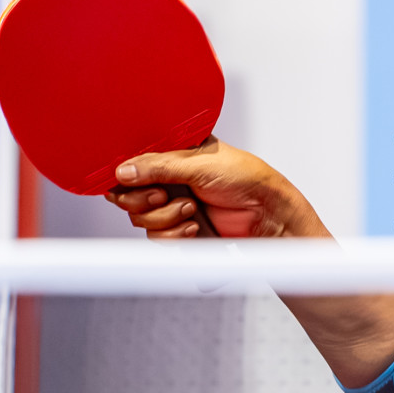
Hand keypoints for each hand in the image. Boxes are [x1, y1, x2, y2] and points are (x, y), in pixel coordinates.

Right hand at [104, 137, 327, 238]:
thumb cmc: (247, 178)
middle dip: (143, 200)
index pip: (132, 163)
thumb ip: (160, 166)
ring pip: (140, 219)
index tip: (128, 181)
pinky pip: (158, 238)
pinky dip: (175, 235)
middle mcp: (169, 179)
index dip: (125, 175)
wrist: (268, 215)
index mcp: (173, 154)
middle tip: (162, 196)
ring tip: (191, 209)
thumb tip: (124, 171)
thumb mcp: (201, 164)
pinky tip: (196, 226)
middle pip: (127, 195)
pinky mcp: (179, 230)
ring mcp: (172, 205)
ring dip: (165, 218)